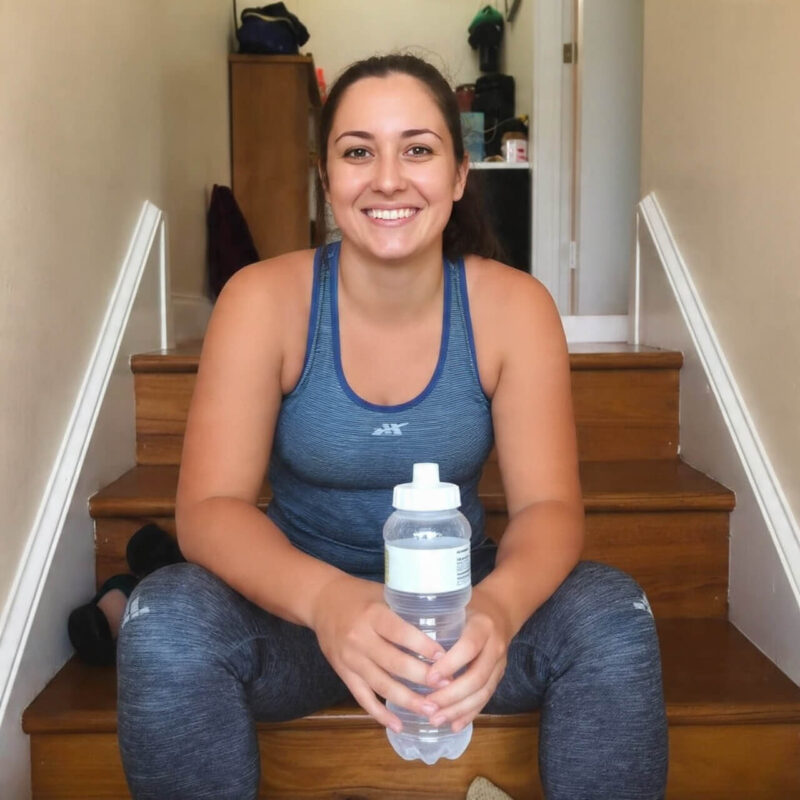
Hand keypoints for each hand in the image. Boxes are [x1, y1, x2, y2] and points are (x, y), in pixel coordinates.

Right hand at [309, 574, 448, 731]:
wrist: (321, 600)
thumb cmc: (359, 595)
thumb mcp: (382, 593)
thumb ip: (406, 609)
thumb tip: (444, 622)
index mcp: (373, 614)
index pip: (400, 633)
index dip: (422, 646)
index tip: (445, 658)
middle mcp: (360, 638)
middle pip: (394, 663)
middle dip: (422, 677)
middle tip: (447, 688)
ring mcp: (350, 659)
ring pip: (381, 685)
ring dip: (407, 701)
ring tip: (431, 711)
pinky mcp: (343, 673)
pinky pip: (363, 697)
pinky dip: (380, 714)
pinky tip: (399, 724)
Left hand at [421, 586, 512, 731]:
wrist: (501, 610)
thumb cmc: (469, 606)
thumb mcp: (455, 605)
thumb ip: (436, 619)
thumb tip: (400, 636)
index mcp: (483, 626)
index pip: (469, 647)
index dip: (450, 664)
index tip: (428, 678)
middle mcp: (495, 646)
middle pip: (477, 677)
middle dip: (452, 696)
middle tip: (428, 707)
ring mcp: (500, 664)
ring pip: (483, 693)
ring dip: (459, 710)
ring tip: (435, 720)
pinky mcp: (499, 677)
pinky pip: (486, 699)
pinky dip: (470, 714)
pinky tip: (454, 725)